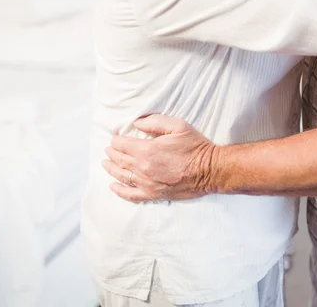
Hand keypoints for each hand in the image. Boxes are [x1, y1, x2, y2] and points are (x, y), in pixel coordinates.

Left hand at [102, 115, 218, 201]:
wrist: (210, 171)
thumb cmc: (195, 147)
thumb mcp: (178, 126)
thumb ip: (155, 122)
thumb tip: (137, 123)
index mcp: (147, 150)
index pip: (122, 144)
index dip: (116, 139)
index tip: (115, 137)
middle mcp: (143, 168)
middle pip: (119, 160)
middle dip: (111, 153)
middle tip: (108, 149)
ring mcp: (147, 183)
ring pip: (122, 176)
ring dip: (111, 169)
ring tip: (105, 163)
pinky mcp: (154, 194)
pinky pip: (131, 195)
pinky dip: (119, 191)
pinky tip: (113, 186)